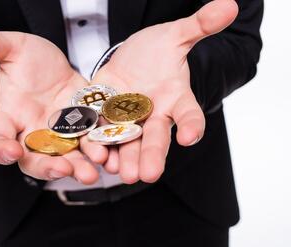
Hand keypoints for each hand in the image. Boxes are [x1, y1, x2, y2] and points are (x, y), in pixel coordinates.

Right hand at [0, 27, 107, 183]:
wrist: (54, 68)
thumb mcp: (12, 49)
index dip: (0, 149)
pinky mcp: (83, 131)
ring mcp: (59, 136)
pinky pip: (90, 145)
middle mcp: (32, 133)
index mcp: (9, 118)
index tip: (10, 151)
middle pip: (34, 160)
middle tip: (62, 169)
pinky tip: (111, 156)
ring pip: (66, 159)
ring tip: (92, 172)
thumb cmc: (28, 63)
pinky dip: (100, 151)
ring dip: (79, 167)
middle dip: (48, 167)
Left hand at [91, 0, 237, 182]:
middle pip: (155, 137)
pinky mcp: (103, 114)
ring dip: (123, 156)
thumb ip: (198, 26)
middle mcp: (154, 114)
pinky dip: (97, 141)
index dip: (191, 125)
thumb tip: (229, 5)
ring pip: (127, 140)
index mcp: (176, 99)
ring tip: (120, 172)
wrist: (130, 58)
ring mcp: (127, 118)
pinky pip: (101, 129)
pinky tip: (95, 155)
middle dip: (151, 155)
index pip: (189, 114)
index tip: (190, 137)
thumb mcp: (175, 36)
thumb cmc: (157, 51)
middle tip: (147, 175)